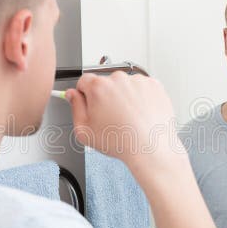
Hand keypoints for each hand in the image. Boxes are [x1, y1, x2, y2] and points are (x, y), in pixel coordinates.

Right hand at [65, 72, 184, 170]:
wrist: (151, 148)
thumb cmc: (120, 142)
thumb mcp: (85, 131)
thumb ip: (75, 107)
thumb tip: (72, 94)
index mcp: (99, 87)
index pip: (84, 80)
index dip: (85, 94)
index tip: (90, 103)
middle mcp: (119, 79)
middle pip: (106, 83)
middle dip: (106, 96)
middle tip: (111, 117)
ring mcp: (138, 81)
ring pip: (125, 85)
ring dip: (124, 96)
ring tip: (129, 118)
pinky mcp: (154, 85)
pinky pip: (142, 87)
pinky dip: (141, 97)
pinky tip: (140, 114)